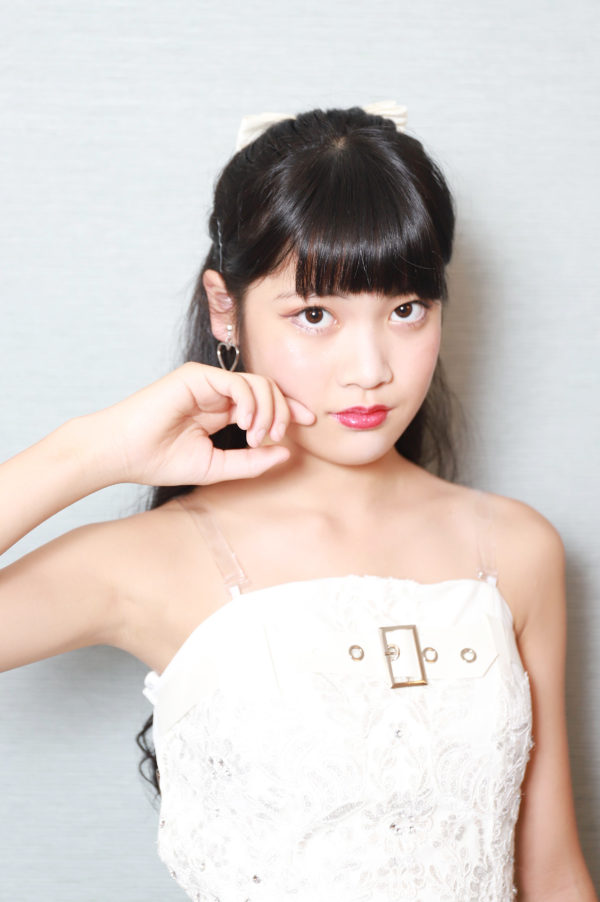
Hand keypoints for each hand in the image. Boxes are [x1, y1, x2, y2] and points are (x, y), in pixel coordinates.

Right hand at [81, 362, 314, 485]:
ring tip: (258, 435)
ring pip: (258, 382)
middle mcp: (216, 391)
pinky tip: (246, 423)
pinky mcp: (196, 375)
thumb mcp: (216, 466)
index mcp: (221, 409)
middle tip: (277, 437)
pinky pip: (237, 381)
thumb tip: (287, 454)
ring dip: (268, 409)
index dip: (289, 408)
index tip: (308, 423)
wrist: (122, 454)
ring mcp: (206, 381)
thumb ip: (251, 461)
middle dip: (284, 410)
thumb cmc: (159, 460)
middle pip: (268, 388)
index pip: (264, 400)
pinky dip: (249, 401)